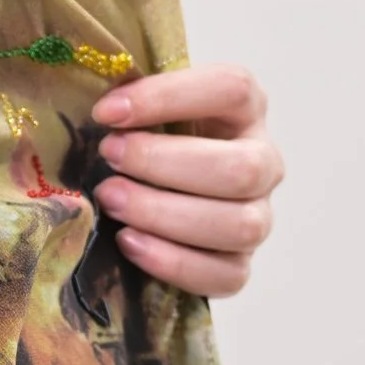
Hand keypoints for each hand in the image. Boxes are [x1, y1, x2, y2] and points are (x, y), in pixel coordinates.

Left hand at [88, 64, 282, 297]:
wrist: (151, 193)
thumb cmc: (145, 140)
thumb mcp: (141, 108)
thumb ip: (126, 96)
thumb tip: (101, 103)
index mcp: (244, 109)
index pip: (230, 89)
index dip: (169, 96)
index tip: (107, 112)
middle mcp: (263, 162)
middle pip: (241, 168)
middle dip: (164, 163)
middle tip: (108, 157)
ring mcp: (258, 216)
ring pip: (239, 226)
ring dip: (165, 214)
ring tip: (110, 200)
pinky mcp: (240, 264)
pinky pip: (226, 275)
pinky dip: (174, 262)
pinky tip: (128, 241)